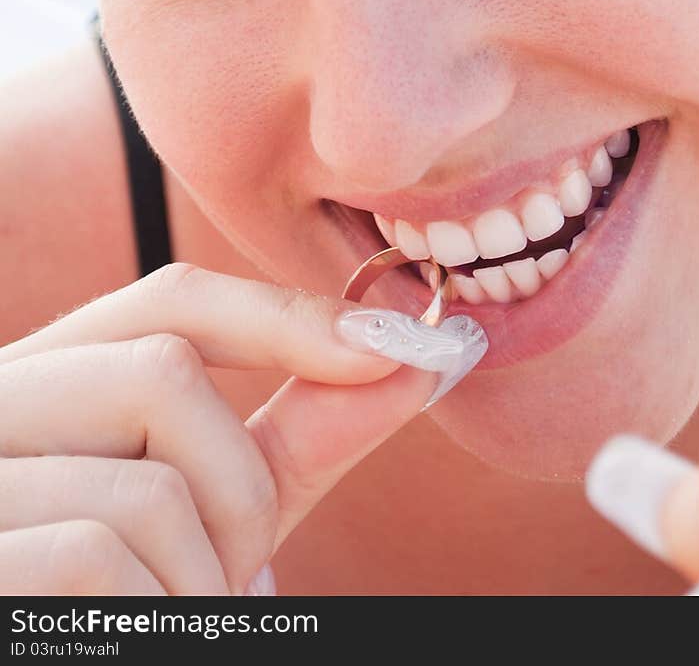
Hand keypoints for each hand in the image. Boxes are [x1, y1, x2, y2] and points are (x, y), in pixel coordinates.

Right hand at [0, 263, 485, 595]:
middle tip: (235, 575)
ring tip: (173, 615)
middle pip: (163, 372)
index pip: (172, 300)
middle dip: (241, 487)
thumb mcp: (216, 513)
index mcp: (52, 378)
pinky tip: (130, 635)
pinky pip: (99, 558)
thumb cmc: (127, 597)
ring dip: (203, 575)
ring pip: (148, 483)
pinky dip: (155, 614)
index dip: (286, 316)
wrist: (60, 661)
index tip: (394, 346)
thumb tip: (414, 362)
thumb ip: (299, 439)